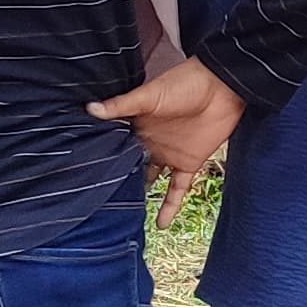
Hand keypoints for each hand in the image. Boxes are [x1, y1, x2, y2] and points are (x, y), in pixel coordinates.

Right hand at [91, 57, 241, 219]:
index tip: (83, 178)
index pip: (116, 147)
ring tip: (124, 218)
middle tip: (99, 204)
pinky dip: (170, 206)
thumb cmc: (185, 83)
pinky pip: (178, 189)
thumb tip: (90, 108)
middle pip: (132, 167)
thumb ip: (123, 105)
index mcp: (137, 126)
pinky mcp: (189, 163)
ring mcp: (169, 155)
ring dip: (142, 196)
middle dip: (119, 182)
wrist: (223, 87)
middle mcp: (150, 143)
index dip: (103, 160)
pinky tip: (160, 224)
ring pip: (152, 181)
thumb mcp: (150, 94)